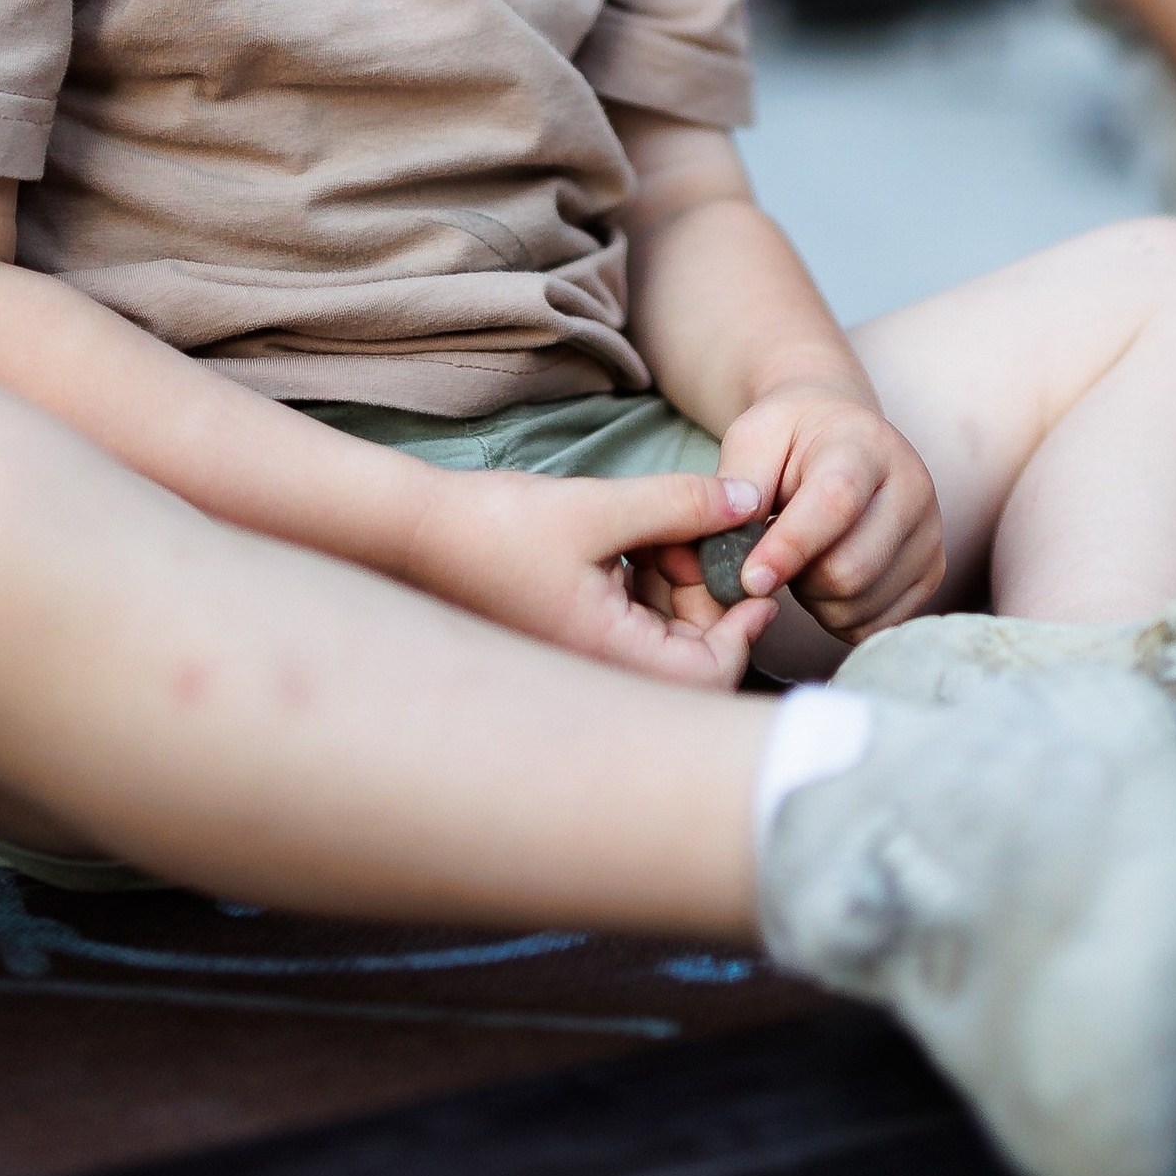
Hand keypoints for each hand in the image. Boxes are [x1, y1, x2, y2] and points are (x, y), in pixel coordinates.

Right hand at [401, 465, 775, 689]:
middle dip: (710, 597)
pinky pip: (632, 626)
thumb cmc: (496, 526)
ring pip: (663, 638)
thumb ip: (679, 504)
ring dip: (678, 588)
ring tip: (663, 534)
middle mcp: (598, 672)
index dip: (744, 629)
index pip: (710, 675)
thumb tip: (750, 500)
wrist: (417, 531)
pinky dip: (646, 588)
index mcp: (608, 657)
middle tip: (704, 538)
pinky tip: (636, 543)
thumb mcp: (599, 507)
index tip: (758, 578)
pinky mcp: (572, 638)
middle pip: (692, 659)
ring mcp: (583, 659)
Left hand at [688, 380, 944, 647]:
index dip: (790, 548)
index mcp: (865, 443)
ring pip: (861, 605)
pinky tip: (827, 579)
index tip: (749, 580)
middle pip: (850, 570)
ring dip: (815, 600)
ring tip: (803, 560)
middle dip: (797, 578)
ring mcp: (930, 532)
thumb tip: (739, 540)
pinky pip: (877, 625)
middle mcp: (912, 486)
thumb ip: (740, 484)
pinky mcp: (933, 571)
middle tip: (774, 556)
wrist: (841, 436)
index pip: (835, 504)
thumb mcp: (753, 438)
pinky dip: (840, 617)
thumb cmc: (790, 441)